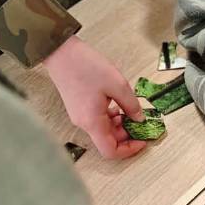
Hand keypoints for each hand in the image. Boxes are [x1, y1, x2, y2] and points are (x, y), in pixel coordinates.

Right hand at [45, 35, 145, 158]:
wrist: (61, 53)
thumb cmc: (85, 66)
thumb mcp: (118, 84)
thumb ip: (132, 105)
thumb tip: (140, 119)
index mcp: (92, 122)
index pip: (110, 151)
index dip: (129, 150)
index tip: (142, 140)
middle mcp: (84, 123)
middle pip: (108, 141)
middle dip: (127, 134)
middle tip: (141, 122)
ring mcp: (80, 116)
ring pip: (104, 130)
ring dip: (120, 125)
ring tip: (131, 110)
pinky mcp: (79, 108)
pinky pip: (98, 120)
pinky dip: (111, 117)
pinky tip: (118, 104)